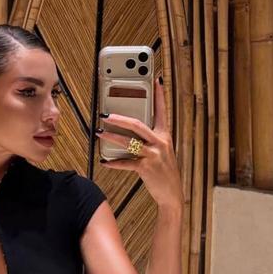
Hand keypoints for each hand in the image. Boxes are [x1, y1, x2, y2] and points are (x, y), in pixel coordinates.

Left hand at [97, 75, 183, 209]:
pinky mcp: (146, 168)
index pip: (162, 110)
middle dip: (120, 118)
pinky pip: (125, 163)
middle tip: (106, 114)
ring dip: (112, 137)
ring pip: (129, 142)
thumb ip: (150, 140)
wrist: (172, 194)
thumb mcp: (162, 152)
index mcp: (165, 136)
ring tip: (100, 133)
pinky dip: (113, 163)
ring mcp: (153, 155)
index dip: (159, 95)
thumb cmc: (164, 171)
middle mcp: (160, 143)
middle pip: (138, 125)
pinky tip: (104, 162)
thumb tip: (130, 131)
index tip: (156, 79)